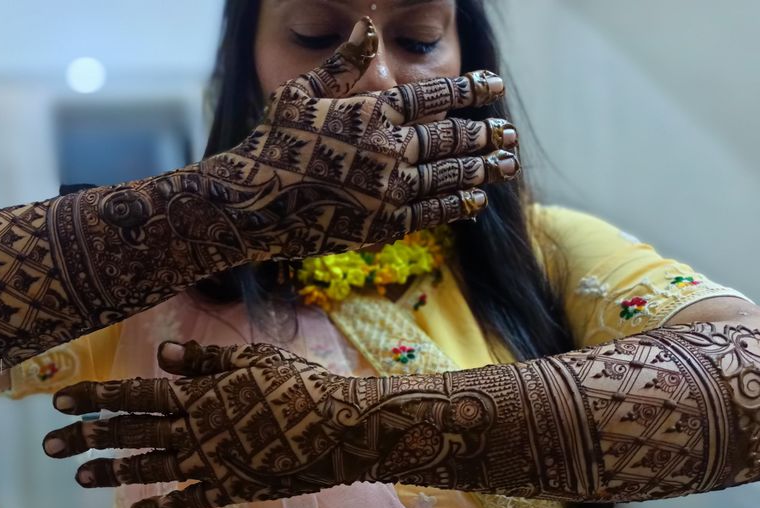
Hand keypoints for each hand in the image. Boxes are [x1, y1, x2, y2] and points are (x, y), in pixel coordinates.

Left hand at [43, 340, 466, 507]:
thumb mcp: (253, 358)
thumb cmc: (300, 384)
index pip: (134, 394)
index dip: (95, 397)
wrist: (339, 429)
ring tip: (80, 477)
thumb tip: (163, 356)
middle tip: (48, 446)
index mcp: (198, 395)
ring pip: (151, 468)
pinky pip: (189, 500)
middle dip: (87, 437)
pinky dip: (161, 507)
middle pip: (131, 433)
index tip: (58, 401)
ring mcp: (212, 463)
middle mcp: (196, 430)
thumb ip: (206, 360)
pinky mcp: (232, 488)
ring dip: (114, 472)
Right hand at [196, 15, 520, 260]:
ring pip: (450, 176)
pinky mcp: (384, 225)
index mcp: (373, 112)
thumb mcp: (301, 94)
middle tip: (508, 132)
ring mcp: (390, 190)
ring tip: (507, 163)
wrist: (252, 205)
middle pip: (451, 139)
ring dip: (482, 169)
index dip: (470, 89)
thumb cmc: (271, 145)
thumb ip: (341, 64)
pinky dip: (458, 205)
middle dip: (484, 133)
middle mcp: (389, 150)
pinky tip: (477, 200)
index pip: (434, 96)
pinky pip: (432, 213)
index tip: (495, 85)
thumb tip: (368, 28)